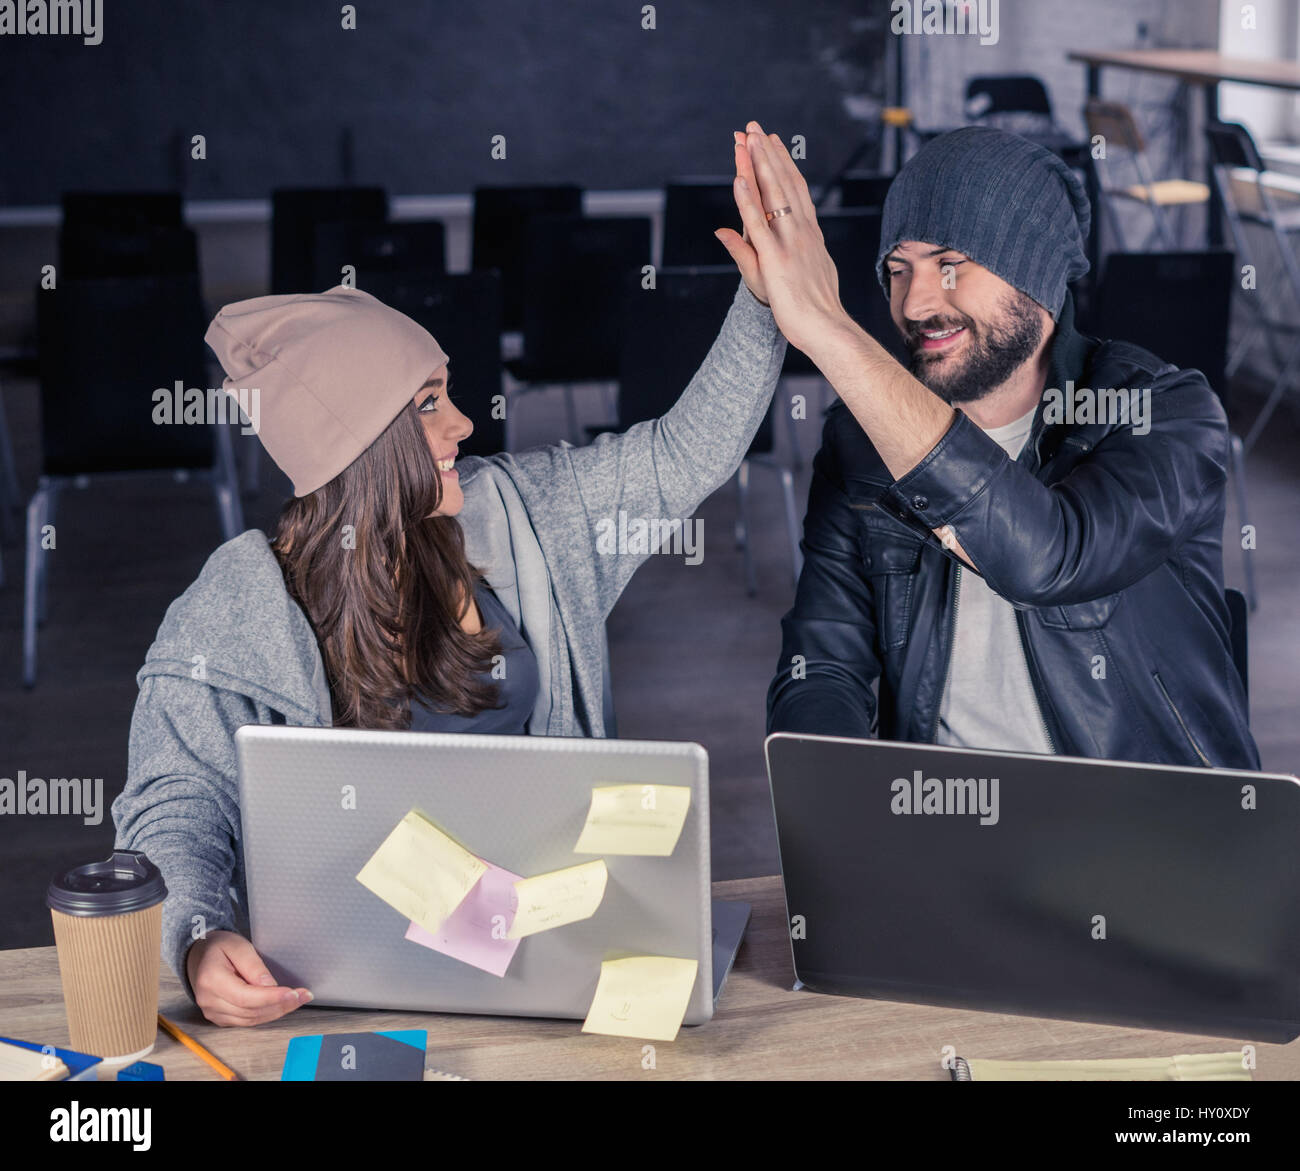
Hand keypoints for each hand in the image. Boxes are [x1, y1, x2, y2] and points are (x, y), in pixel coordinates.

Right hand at [187, 929, 312, 1026]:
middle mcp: (209, 1001)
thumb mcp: (238, 946)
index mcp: (211, 980)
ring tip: (298, 1000)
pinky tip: (281, 1006)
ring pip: (250, 1019)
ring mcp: (213, 1012)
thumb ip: (254, 966)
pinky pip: (246, 1021)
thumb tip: (270, 986)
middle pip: (250, 1011)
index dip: (271, 998)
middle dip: (280, 1005)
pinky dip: (266, 1014)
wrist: (199, 955)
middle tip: (304, 995)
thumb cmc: (218, 947)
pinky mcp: (220, 1017)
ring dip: (277, 1011)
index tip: (293, 993)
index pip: (245, 996)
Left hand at [714, 121, 850, 355]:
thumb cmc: (810, 309)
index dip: (780, 163)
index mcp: (808, 233)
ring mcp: (789, 242)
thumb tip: (736, 234)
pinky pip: (758, 224)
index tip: (771, 141)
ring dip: (759, 165)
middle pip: (783, 183)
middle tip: (754, 126)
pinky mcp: (774, 258)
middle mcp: (801, 231)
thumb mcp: (786, 274)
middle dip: (766, 153)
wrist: (825, 329)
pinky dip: (748, 200)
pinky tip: (739, 179)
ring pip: (773, 195)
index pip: (793, 190)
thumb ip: (756, 251)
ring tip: (747, 138)